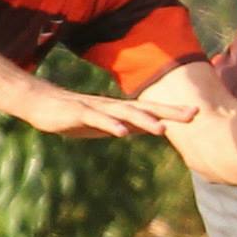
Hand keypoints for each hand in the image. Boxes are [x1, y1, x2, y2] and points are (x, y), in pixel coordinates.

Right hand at [17, 83, 195, 138]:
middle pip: (144, 108)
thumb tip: (151, 129)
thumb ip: (127, 125)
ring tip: (162, 130)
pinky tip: (122, 133)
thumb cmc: (74, 115)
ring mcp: (95, 108)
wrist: (39, 103)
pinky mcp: (78, 113)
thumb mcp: (105, 124)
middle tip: (193, 114)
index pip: (151, 110)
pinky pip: (96, 120)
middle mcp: (111, 106)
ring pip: (123, 114)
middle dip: (169, 112)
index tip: (197, 112)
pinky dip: (110, 125)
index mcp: (119, 110)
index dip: (173, 111)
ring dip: (143, 121)